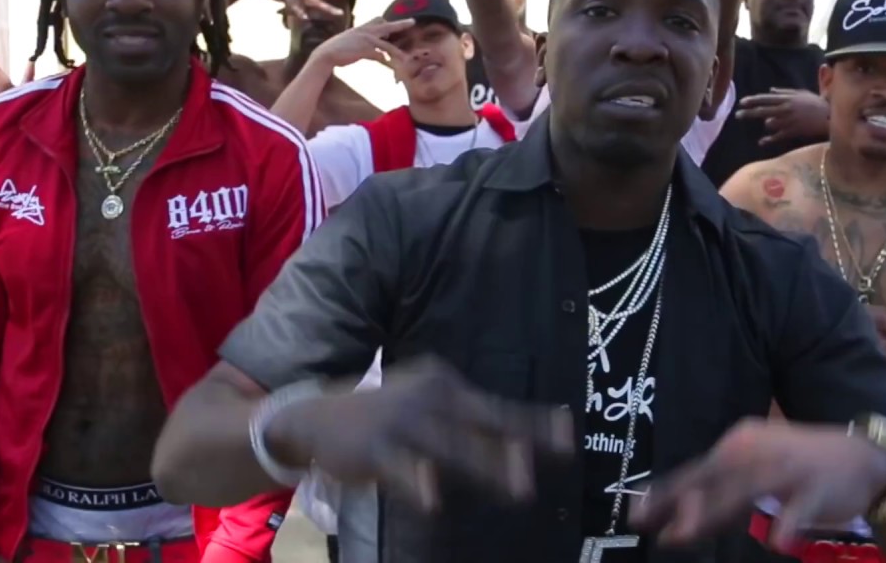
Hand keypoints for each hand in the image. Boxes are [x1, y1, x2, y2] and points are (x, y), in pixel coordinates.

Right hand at [300, 356, 571, 510]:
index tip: (569, 434)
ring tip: (520, 488)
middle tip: (550, 462)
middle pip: (482, 424)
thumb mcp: (426, 405)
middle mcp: (428, 399)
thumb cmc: (383, 415)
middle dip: (517, 444)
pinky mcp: (376, 450)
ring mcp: (402, 424)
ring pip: (452, 449)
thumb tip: (518, 446)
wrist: (316, 417)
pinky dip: (419, 483)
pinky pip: (402, 469)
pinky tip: (435, 500)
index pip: (497, 406)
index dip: (534, 421)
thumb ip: (466, 423)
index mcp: (444, 385)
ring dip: (488, 467)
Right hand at [309, 18, 412, 69]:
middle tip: (412, 22)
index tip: (396, 23)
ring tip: (406, 59)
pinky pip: (380, 57)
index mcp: (362, 28)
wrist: (326, 54)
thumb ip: (359, 39)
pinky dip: (387, 63)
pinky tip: (393, 69)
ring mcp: (365, 40)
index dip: (387, 23)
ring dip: (397, 53)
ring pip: (387, 45)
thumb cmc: (337, 49)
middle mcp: (365, 31)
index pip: (378, 19)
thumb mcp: (349, 40)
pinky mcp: (364, 50)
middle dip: (400, 24)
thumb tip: (364, 44)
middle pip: (387, 26)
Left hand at [630, 418, 885, 546]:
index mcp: (739, 444)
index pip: (696, 470)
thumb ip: (721, 497)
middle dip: (684, 503)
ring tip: (687, 532)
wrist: (862, 458)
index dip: (665, 493)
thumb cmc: (798, 468)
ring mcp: (789, 468)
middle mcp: (759, 451)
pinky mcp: (817, 487)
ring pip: (747, 490)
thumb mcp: (756, 474)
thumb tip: (679, 519)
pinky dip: (789, 523)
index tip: (636, 515)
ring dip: (717, 511)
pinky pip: (801, 506)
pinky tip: (777, 541)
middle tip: (657, 531)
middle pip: (714, 478)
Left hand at [735, 88, 828, 145]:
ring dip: (767, 125)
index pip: (765, 98)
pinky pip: (777, 136)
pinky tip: (761, 142)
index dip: (752, 100)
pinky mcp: (793, 131)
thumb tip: (770, 90)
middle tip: (737, 115)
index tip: (741, 102)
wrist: (830, 115)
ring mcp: (789, 120)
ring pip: (769, 123)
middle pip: (762, 110)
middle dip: (748, 112)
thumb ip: (784, 92)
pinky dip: (768, 139)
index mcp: (787, 98)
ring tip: (770, 128)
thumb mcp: (800, 93)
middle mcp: (785, 108)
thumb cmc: (816, 103)